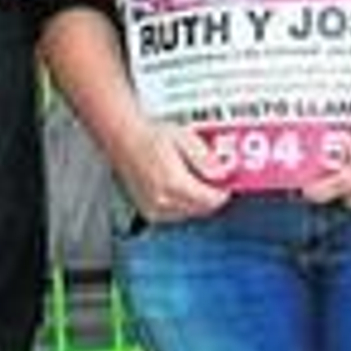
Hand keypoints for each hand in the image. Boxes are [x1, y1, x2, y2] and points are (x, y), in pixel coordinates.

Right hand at [116, 118, 234, 224]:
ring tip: (196, 182)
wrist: (123, 138)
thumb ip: (205, 159)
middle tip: (215, 182)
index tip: (227, 183)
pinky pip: (176, 215)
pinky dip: (184, 206)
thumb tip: (221, 174)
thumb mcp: (185, 138)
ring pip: (190, 213)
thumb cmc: (149, 135)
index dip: (223, 191)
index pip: (211, 200)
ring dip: (198, 202)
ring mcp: (154, 208)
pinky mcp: (149, 212)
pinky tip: (181, 189)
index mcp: (174, 183)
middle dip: (211, 196)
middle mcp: (163, 199)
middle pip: (202, 209)